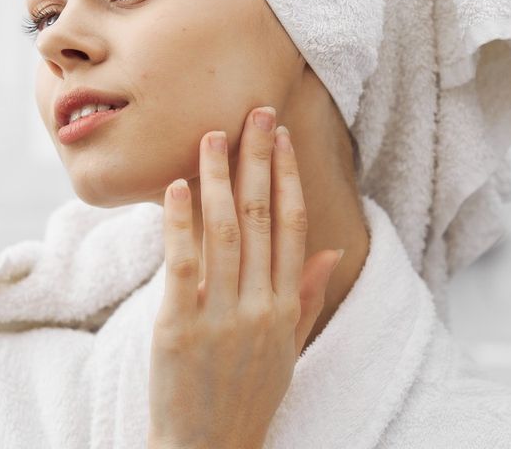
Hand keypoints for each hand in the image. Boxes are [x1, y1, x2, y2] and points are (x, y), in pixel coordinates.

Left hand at [147, 107, 344, 448]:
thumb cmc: (245, 397)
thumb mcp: (288, 350)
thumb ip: (307, 297)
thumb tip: (333, 252)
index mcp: (285, 309)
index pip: (293, 228)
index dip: (288, 178)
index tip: (280, 138)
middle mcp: (259, 307)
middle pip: (263, 218)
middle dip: (258, 160)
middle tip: (253, 113)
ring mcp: (220, 317)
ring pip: (224, 232)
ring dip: (217, 178)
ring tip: (211, 136)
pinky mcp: (178, 328)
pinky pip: (183, 264)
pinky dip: (180, 222)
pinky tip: (177, 186)